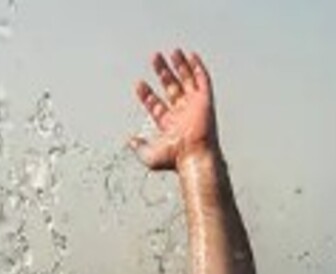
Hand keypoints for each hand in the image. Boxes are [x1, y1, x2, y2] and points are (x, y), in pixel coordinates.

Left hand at [130, 49, 218, 171]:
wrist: (193, 156)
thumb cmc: (175, 159)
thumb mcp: (149, 155)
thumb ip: (139, 147)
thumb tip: (131, 141)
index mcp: (169, 124)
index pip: (156, 104)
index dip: (147, 94)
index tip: (139, 84)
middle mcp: (182, 113)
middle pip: (171, 87)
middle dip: (163, 72)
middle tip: (155, 58)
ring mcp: (194, 106)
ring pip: (186, 80)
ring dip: (179, 66)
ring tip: (172, 52)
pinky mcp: (205, 101)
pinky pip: (202, 80)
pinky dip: (198, 68)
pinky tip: (191, 57)